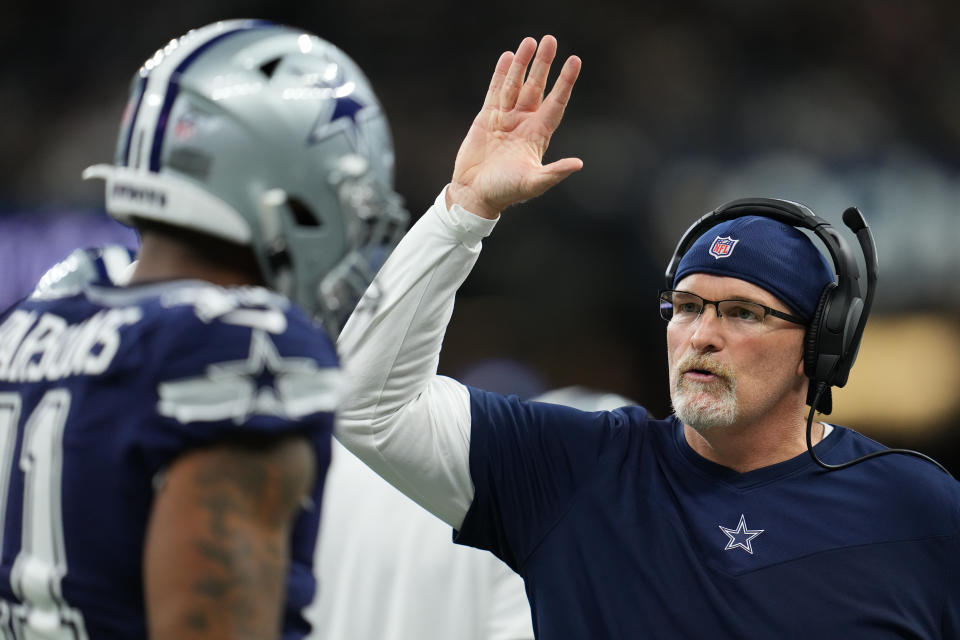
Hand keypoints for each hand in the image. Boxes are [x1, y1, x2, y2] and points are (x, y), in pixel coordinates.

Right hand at [447, 36, 581, 218]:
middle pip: (536, 87)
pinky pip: (495, 90)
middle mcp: (524, 122)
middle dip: (543, 64)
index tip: (574, 60)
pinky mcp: (486, 118)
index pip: (556, 102)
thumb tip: (578, 164)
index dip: (565, 82)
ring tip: (529, 41)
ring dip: (522, 64)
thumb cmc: (505, 192)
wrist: (475, 194)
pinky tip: (508, 57)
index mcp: (538, 134)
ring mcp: (505, 119)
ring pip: (515, 85)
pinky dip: (501, 74)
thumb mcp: (533, 183)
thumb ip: (554, 172)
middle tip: (550, 40)